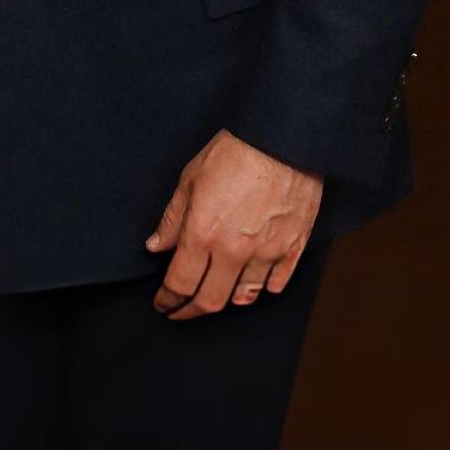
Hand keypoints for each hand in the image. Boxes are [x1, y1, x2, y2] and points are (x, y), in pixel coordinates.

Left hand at [145, 130, 322, 317]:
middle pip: (210, 300)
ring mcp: (267, 252)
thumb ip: (172, 219)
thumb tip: (156, 246)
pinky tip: (252, 284)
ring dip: (226, 301)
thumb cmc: (236, 152)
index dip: (167, 299)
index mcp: (203, 234)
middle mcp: (234, 251)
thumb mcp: (190, 180)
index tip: (162, 303)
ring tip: (216, 295)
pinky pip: (276, 283)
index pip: (179, 284)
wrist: (283, 138)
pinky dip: (261, 289)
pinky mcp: (293, 248)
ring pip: (244, 297)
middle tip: (181, 311)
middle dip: (190, 310)